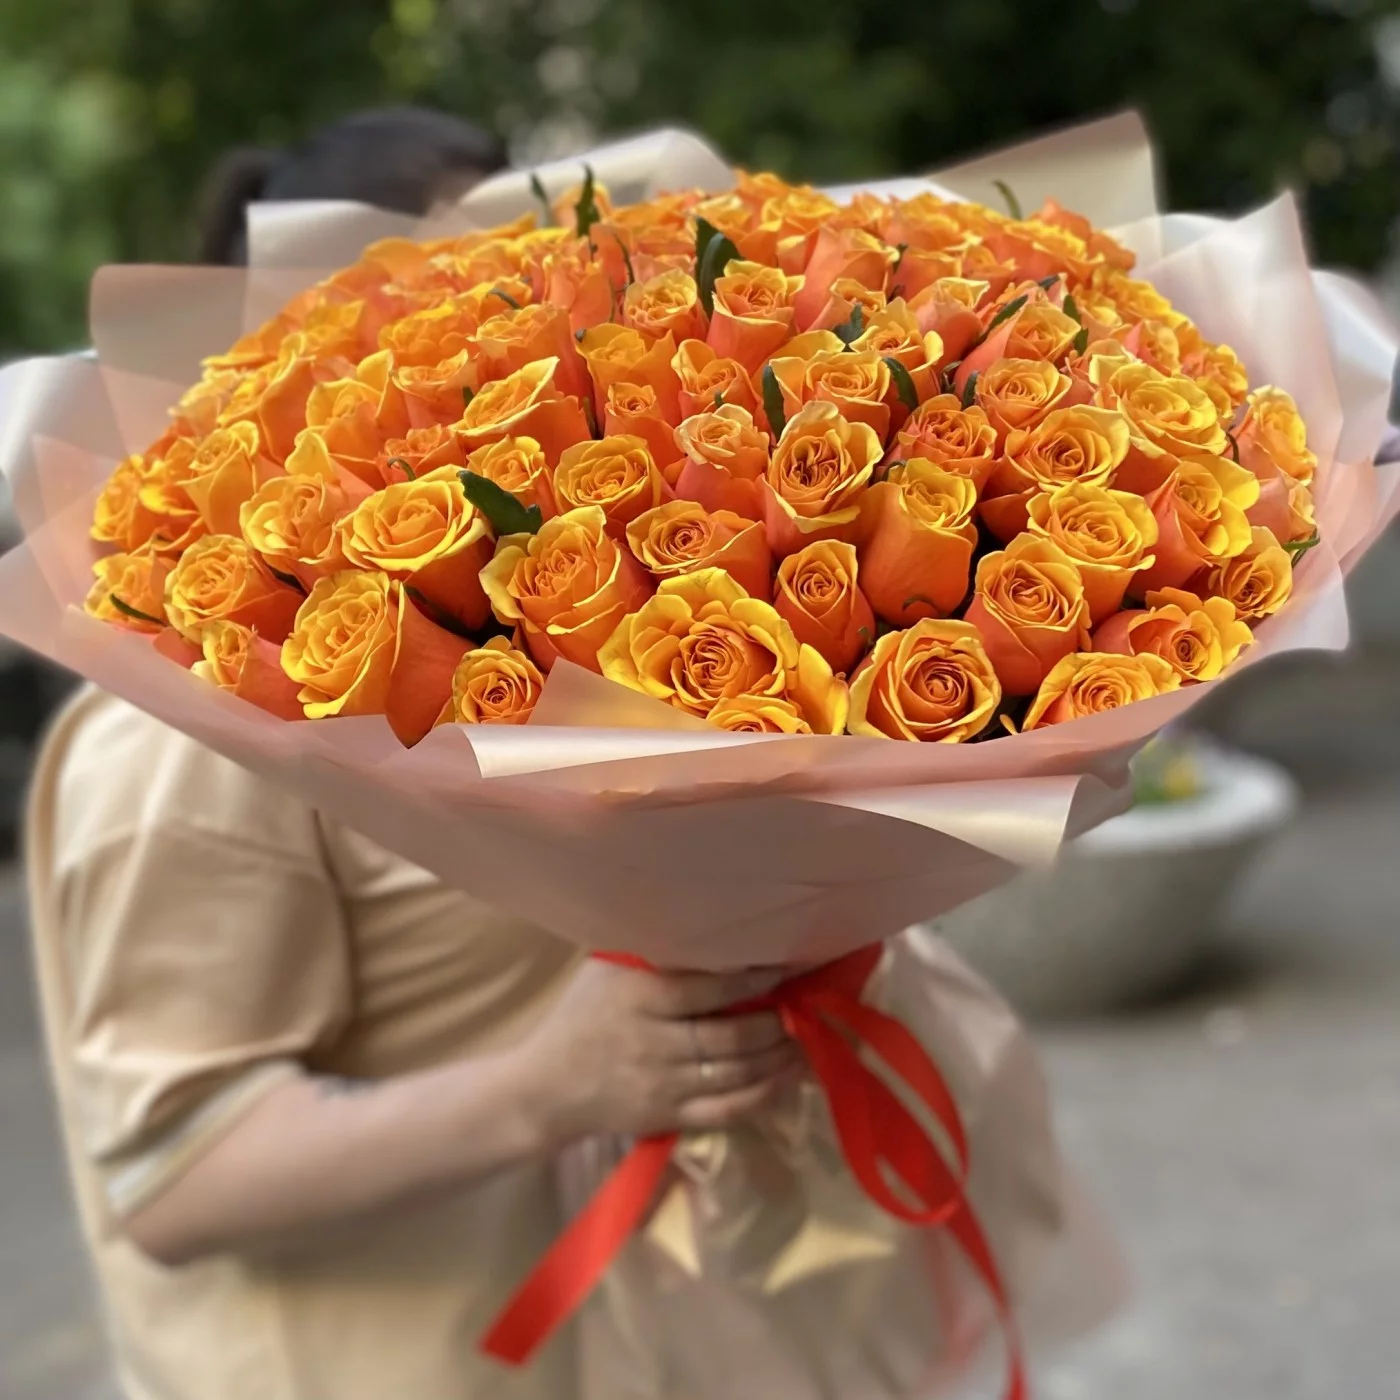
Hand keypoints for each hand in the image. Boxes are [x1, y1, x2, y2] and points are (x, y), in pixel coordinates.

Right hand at [520, 960, 800, 1143]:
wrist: (546, 1089)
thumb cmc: (582, 1015)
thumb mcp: (607, 971)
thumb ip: (653, 953)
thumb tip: (713, 926)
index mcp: (637, 998)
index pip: (706, 989)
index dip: (751, 979)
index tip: (783, 967)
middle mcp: (653, 1043)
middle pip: (729, 1035)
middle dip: (775, 1021)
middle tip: (802, 1004)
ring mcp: (663, 1085)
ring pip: (736, 1073)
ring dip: (778, 1056)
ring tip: (804, 1036)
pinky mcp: (670, 1117)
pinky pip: (728, 1110)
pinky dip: (764, 1094)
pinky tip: (786, 1077)